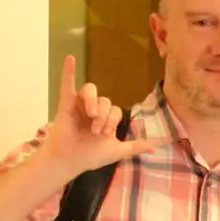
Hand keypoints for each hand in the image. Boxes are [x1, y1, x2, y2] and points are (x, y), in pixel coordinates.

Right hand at [40, 55, 171, 177]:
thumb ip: (134, 147)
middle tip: (97, 131)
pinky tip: (70, 59)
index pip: (115, 110)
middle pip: (105, 101)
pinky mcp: (65, 104)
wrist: (69, 161)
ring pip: (91, 92)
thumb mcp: (116, 151)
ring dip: (93, 103)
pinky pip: (67, 84)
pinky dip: (69, 71)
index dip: (112, 120)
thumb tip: (154, 149)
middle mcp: (93, 110)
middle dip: (104, 116)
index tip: (105, 134)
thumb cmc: (90, 155)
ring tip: (91, 116)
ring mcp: (79, 106)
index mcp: (105, 119)